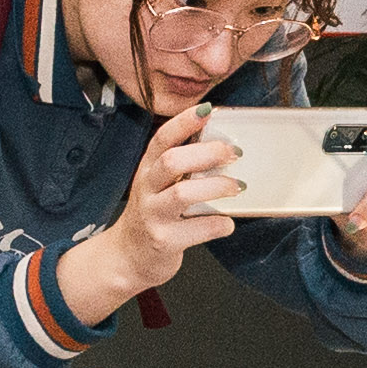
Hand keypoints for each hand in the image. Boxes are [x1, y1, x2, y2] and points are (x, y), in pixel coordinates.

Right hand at [67, 105, 240, 320]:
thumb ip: (182, 167)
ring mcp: (153, 216)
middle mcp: (147, 189)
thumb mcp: (159, 186)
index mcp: (147, 169)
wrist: (128, 257)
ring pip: (183, 194)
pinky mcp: (164, 241)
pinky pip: (197, 230)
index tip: (207, 110)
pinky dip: (218, 224)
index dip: (184, 122)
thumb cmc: (154, 214)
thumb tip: (223, 144)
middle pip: (172, 162)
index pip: (162, 139)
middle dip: (206, 153)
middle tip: (234, 153)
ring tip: (238, 187)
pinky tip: (227, 223)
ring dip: (216, 187)